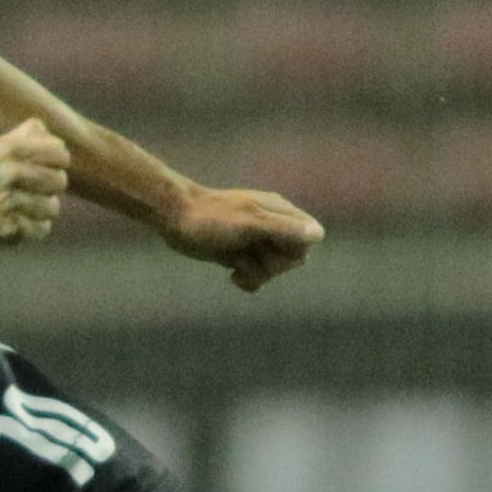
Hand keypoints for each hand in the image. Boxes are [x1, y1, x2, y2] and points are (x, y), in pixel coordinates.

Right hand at [0, 119, 69, 249]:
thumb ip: (21, 135)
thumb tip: (42, 126)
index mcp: (11, 150)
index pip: (60, 153)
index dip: (57, 161)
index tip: (46, 167)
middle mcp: (11, 173)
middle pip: (59, 181)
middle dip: (49, 187)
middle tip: (34, 190)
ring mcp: (11, 202)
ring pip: (52, 207)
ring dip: (41, 209)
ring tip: (25, 207)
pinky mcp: (10, 229)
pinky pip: (42, 228)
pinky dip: (32, 228)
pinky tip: (19, 221)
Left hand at [164, 184, 325, 293]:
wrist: (173, 217)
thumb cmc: (210, 218)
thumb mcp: (249, 223)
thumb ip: (283, 228)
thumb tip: (318, 235)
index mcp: (279, 211)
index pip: (309, 239)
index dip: (294, 250)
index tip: (269, 246)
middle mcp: (271, 225)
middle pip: (293, 258)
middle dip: (272, 265)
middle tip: (248, 254)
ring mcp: (256, 240)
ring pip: (274, 270)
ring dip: (256, 273)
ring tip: (234, 263)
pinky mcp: (241, 253)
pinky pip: (258, 276)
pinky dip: (247, 280)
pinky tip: (232, 275)